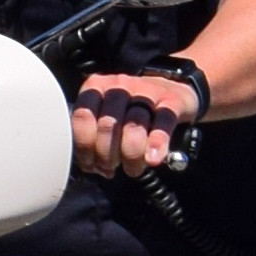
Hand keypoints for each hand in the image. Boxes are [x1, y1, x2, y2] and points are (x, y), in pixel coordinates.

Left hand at [70, 71, 194, 177]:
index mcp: (97, 87)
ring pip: (134, 126)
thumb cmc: (130, 110)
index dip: (84, 146)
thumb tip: (91, 166)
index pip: (83, 116)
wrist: (172, 91)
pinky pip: (163, 124)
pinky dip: (156, 144)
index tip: (90, 163)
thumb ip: (93, 138)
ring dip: (130, 156)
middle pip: (108, 125)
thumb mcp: (105, 116)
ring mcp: (148, 92)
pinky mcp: (172, 102)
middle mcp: (120, 86)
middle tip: (111, 168)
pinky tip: (152, 159)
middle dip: (106, 155)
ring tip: (132, 169)